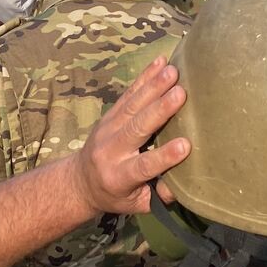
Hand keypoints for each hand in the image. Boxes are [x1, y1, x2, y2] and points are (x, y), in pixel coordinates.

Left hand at [71, 57, 189, 214]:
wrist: (80, 181)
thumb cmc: (115, 194)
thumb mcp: (134, 205)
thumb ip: (157, 197)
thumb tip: (180, 187)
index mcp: (119, 177)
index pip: (143, 165)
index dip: (164, 156)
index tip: (185, 145)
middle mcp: (111, 150)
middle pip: (136, 127)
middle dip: (159, 110)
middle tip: (181, 93)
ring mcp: (108, 128)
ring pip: (132, 104)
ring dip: (153, 86)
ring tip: (173, 71)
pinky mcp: (110, 113)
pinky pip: (128, 92)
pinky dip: (145, 76)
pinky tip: (161, 62)